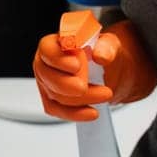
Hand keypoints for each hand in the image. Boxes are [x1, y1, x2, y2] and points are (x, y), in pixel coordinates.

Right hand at [32, 16, 156, 120]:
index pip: (48, 49)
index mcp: (56, 42)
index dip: (59, 59)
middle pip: (47, 75)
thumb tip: (100, 55)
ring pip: (55, 95)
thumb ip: (106, 47)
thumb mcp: (109, 45)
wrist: (108, 70)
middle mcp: (47, 62)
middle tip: (83, 87)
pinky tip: (91, 112)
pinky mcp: (53, 99)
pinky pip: (58, 110)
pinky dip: (76, 114)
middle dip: (66, 84)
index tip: (76, 65)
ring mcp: (48, 82)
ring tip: (103, 95)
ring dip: (80, 99)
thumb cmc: (102, 53)